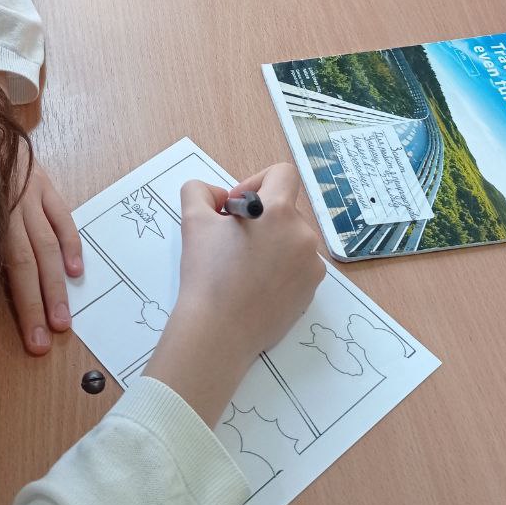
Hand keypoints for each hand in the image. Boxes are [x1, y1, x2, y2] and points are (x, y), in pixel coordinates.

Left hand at [0, 141, 82, 356]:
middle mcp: (3, 206)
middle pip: (20, 265)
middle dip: (30, 308)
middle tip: (38, 346)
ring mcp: (27, 193)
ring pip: (45, 246)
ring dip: (54, 287)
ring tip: (61, 322)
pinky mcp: (42, 181)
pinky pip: (61, 216)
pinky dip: (71, 244)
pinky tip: (74, 272)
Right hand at [144, 164, 323, 425]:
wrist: (218, 331)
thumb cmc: (206, 273)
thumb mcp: (193, 220)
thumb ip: (200, 191)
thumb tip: (218, 196)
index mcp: (279, 212)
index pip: (282, 173)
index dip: (256, 181)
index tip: (235, 207)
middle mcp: (303, 235)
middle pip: (284, 209)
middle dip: (259, 218)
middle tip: (231, 241)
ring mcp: (312, 265)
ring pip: (291, 238)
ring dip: (270, 243)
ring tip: (243, 267)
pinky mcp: (311, 290)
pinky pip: (298, 266)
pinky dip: (280, 268)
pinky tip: (255, 285)